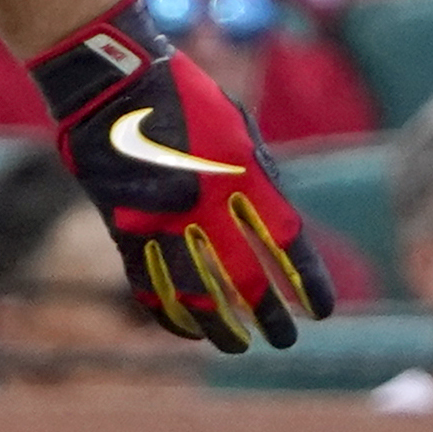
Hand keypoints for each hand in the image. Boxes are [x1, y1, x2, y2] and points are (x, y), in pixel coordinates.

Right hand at [29, 6, 321, 353]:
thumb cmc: (183, 98)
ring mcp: (161, 219)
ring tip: (237, 345)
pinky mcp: (124, 229)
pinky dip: (170, 313)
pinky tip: (187, 331)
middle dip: (270, 316)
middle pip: (246, 278)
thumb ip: (258, 178)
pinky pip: (150, 286)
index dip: (308, 280)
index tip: (321, 311)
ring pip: (197, 294)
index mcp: (241, 173)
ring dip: (221, 327)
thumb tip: (274, 230)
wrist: (111, 85)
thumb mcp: (237, 128)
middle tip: (283, 339)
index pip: (286, 242)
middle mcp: (205, 203)